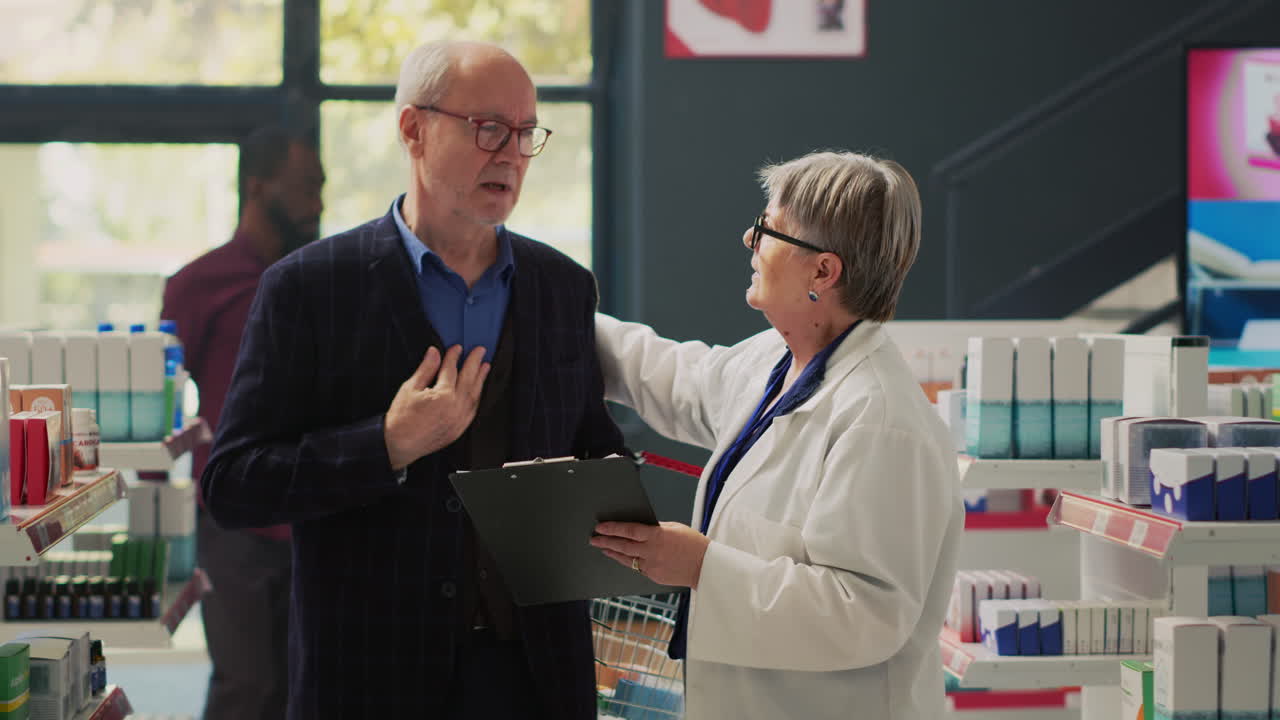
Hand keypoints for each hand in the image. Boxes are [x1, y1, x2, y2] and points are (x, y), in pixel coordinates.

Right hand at [384, 345, 489, 469]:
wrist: (399, 444)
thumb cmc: (402, 418)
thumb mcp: (410, 388)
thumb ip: (426, 369)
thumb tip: (434, 353)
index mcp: (443, 395)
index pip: (451, 370)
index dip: (454, 356)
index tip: (457, 348)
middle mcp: (456, 407)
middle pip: (468, 379)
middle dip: (474, 362)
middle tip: (480, 351)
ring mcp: (460, 419)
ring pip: (475, 394)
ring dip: (480, 378)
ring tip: (485, 367)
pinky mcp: (459, 428)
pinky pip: (473, 409)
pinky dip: (477, 396)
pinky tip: (477, 390)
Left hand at [590, 521, 710, 588]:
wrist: (706, 566)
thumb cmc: (693, 544)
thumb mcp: (674, 528)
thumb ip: (655, 528)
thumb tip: (639, 527)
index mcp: (657, 536)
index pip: (629, 531)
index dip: (612, 528)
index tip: (600, 527)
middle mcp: (652, 552)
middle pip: (623, 546)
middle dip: (606, 541)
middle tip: (594, 538)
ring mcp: (652, 566)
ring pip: (627, 559)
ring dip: (613, 553)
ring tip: (603, 548)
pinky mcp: (654, 576)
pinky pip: (637, 568)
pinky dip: (629, 562)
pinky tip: (622, 557)